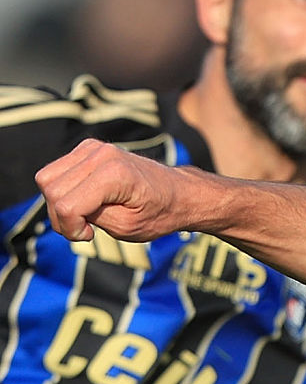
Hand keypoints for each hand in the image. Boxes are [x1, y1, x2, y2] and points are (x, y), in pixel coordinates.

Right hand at [35, 138, 208, 242]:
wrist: (179, 193)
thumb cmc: (158, 214)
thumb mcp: (126, 227)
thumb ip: (90, 217)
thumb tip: (61, 208)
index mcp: (114, 174)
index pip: (67, 205)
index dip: (70, 228)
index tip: (88, 236)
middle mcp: (101, 154)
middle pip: (51, 189)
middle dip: (61, 217)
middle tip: (85, 229)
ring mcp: (93, 147)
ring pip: (47, 178)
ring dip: (59, 203)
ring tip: (85, 216)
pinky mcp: (88, 147)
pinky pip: (56, 171)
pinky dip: (63, 190)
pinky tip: (86, 200)